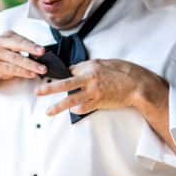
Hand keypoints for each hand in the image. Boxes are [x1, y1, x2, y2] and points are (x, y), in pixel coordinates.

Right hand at [0, 31, 45, 90]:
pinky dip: (23, 72)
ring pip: (17, 58)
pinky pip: (12, 69)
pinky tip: (31, 74)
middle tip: (43, 53)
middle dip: (32, 49)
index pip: (22, 39)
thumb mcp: (9, 52)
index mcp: (6, 36)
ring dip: (31, 64)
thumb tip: (42, 55)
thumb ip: (22, 51)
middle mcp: (0, 42)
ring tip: (42, 69)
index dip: (33, 45)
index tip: (44, 50)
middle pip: (19, 45)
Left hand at [35, 59, 166, 117]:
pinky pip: (83, 108)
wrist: (137, 85)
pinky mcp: (99, 103)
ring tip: (48, 112)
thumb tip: (75, 71)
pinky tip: (72, 110)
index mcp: (90, 67)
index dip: (61, 75)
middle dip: (50, 88)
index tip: (51, 77)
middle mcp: (90, 79)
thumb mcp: (104, 63)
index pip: (69, 71)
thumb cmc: (123, 71)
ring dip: (58, 106)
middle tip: (38, 92)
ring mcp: (94, 92)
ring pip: (71, 100)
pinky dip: (77, 110)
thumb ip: (88, 67)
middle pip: (65, 84)